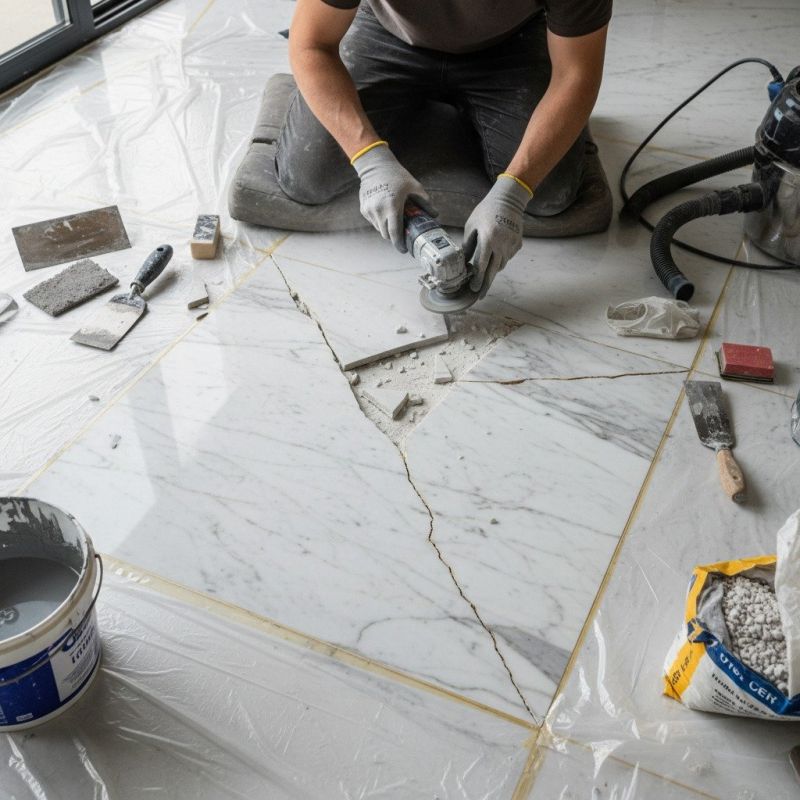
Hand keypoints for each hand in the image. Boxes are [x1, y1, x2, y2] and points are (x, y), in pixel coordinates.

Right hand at [352, 143, 436, 251]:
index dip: (400, 244)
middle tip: (402, 234)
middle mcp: (379, 210)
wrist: (375, 165)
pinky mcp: (364, 209)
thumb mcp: (414, 187)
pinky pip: (373, 221)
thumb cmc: (397, 176)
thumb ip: (425, 203)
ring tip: (394, 220)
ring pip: (379, 229)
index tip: (404, 250)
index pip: (395, 233)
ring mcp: (369, 210)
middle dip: (394, 237)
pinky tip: (385, 212)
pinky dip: (380, 221)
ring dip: (387, 229)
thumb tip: (435, 216)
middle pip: (386, 235)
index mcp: (392, 206)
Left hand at [464, 175, 531, 297]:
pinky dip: (501, 258)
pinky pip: (508, 257)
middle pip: (493, 271)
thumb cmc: (486, 211)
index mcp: (487, 239)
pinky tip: (496, 251)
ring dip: (493, 270)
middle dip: (486, 284)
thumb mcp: (471, 226)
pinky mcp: (518, 244)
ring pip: (501, 265)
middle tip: (480, 295)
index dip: (477, 279)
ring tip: (486, 270)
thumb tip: (464, 262)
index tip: (473, 289)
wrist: (508, 200)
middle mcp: (501, 244)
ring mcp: (511, 245)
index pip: (481, 265)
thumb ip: (468, 245)